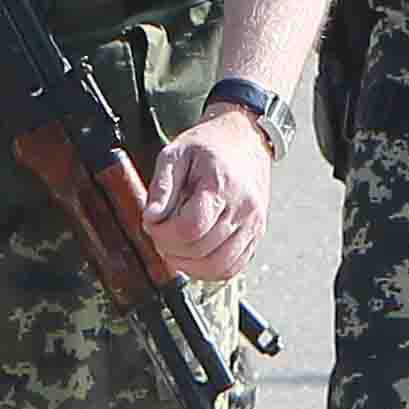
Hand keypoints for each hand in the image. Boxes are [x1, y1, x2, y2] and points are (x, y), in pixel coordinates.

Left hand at [138, 100, 275, 282]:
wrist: (246, 138)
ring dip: (189, 265)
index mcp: (221, 185)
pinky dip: (209, 270)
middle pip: (202, 250)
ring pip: (219, 266)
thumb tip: (152, 218)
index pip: (190, 228)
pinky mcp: (257, 234)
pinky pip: (233, 267)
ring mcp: (254, 224)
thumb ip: (162, 187)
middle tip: (159, 234)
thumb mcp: (175, 154)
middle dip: (171, 248)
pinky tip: (194, 256)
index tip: (152, 223)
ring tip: (174, 247)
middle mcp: (244, 208)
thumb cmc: (208, 145)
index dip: (164, 234)